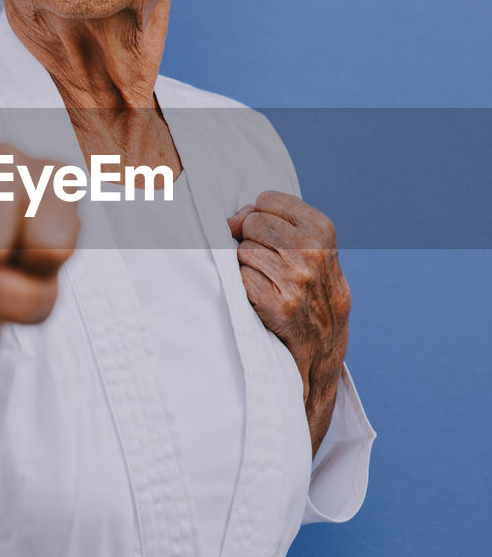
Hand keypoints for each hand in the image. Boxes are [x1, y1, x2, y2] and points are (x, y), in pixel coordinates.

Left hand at [227, 191, 350, 455]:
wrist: (321, 356)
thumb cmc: (312, 296)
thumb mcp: (314, 253)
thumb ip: (281, 225)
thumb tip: (232, 219)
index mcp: (324, 232)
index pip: (267, 200)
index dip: (258, 216)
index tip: (266, 235)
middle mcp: (313, 253)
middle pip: (251, 223)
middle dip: (249, 241)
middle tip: (266, 265)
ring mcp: (297, 281)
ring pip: (243, 253)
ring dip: (247, 269)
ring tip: (268, 285)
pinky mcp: (280, 307)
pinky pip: (241, 281)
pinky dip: (245, 291)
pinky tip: (262, 303)